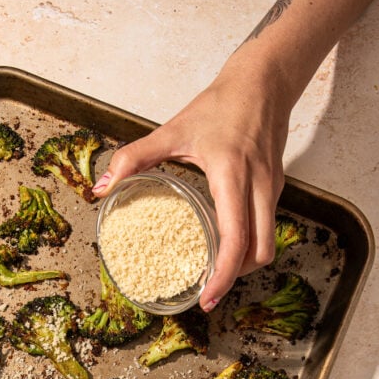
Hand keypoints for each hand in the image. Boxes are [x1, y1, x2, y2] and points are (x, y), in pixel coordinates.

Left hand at [92, 60, 290, 310]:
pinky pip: (267, 228)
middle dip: (236, 278)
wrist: (264, 81)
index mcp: (232, 176)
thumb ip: (134, 159)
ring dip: (244, 264)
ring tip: (214, 272)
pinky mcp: (275, 189)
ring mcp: (272, 190)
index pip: (236, 240)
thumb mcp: (173, 130)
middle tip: (208, 292)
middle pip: (261, 252)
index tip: (207, 297)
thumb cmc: (221, 104)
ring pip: (267, 243)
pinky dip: (249, 245)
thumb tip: (102, 188)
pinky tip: (225, 244)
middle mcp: (258, 188)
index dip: (223, 275)